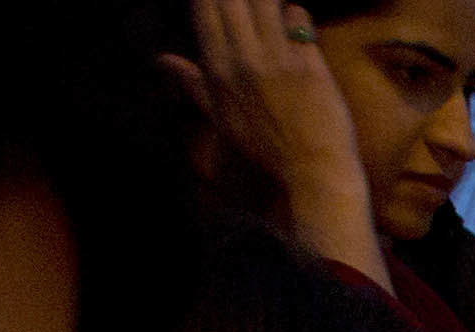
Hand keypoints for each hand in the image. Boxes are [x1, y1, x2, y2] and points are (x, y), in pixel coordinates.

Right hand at [161, 0, 384, 279]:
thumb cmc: (266, 149)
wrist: (312, 171)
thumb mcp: (221, 118)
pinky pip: (297, 15)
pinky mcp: (308, 61)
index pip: (204, 7)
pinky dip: (295, 13)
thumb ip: (193, 83)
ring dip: (267, 1)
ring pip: (264, 0)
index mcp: (218, 70)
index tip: (220, 1)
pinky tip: (295, 24)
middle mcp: (243, 59)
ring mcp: (276, 58)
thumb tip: (163, 60)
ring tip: (270, 9)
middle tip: (249, 7)